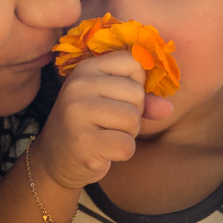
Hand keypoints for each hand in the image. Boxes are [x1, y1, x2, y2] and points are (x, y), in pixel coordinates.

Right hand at [33, 51, 150, 189]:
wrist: (55, 159)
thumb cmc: (90, 125)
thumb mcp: (112, 102)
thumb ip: (142, 100)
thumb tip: (167, 109)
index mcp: (86, 68)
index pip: (133, 62)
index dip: (136, 84)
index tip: (117, 98)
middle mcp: (78, 85)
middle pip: (136, 93)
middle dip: (132, 113)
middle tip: (108, 123)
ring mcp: (77, 113)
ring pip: (133, 119)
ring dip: (127, 134)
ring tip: (105, 135)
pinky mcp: (83, 142)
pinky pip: (126, 145)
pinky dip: (121, 152)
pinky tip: (102, 151)